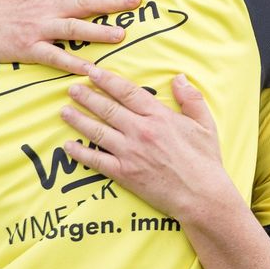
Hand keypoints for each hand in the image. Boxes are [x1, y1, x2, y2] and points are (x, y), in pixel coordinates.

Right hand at [0, 0, 142, 74]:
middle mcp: (46, 8)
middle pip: (84, 2)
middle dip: (112, 1)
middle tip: (136, 1)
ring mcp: (38, 29)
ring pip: (73, 28)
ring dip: (98, 31)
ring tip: (120, 34)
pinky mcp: (28, 49)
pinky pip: (54, 57)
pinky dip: (72, 63)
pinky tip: (89, 69)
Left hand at [59, 68, 234, 220]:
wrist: (202, 196)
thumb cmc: (205, 161)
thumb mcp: (205, 124)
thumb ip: (191, 98)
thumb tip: (179, 77)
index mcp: (159, 117)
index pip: (127, 92)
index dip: (107, 80)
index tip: (92, 72)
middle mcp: (141, 131)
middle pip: (107, 108)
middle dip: (86, 96)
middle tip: (71, 88)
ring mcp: (130, 152)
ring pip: (97, 131)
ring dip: (78, 120)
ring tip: (64, 111)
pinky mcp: (124, 173)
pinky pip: (96, 160)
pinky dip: (80, 153)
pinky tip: (68, 146)